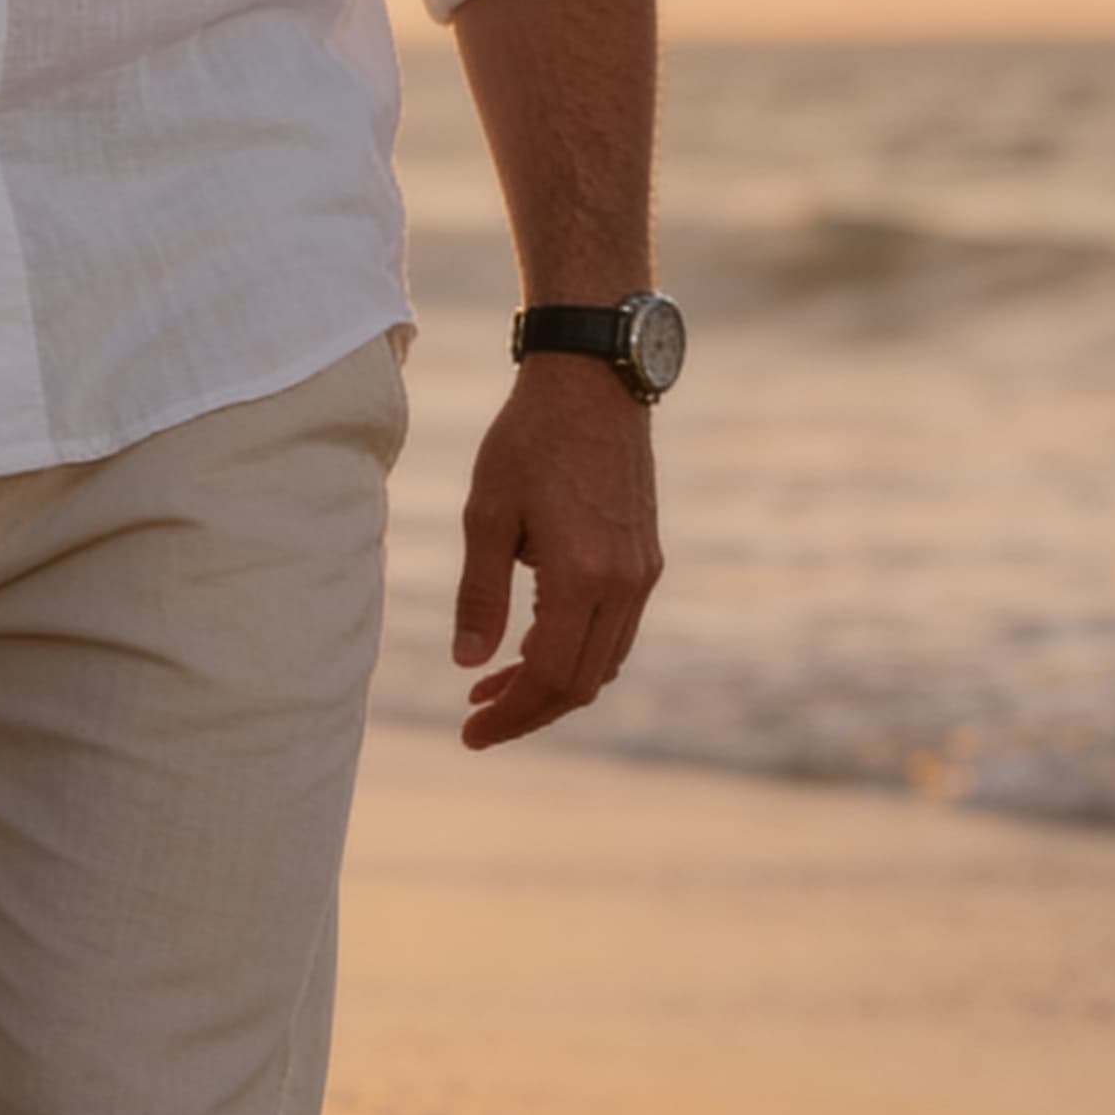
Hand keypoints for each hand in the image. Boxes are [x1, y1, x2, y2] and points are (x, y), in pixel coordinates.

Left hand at [451, 365, 661, 747]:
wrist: (593, 381)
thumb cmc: (530, 439)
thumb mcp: (486, 514)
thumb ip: (479, 595)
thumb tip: (467, 665)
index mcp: (582, 577)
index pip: (549, 676)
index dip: (510, 715)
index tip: (470, 733)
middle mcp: (624, 583)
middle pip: (581, 683)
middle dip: (528, 710)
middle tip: (477, 721)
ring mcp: (643, 573)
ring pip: (603, 661)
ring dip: (552, 683)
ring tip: (494, 686)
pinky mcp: (647, 558)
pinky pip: (616, 630)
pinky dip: (576, 651)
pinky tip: (533, 643)